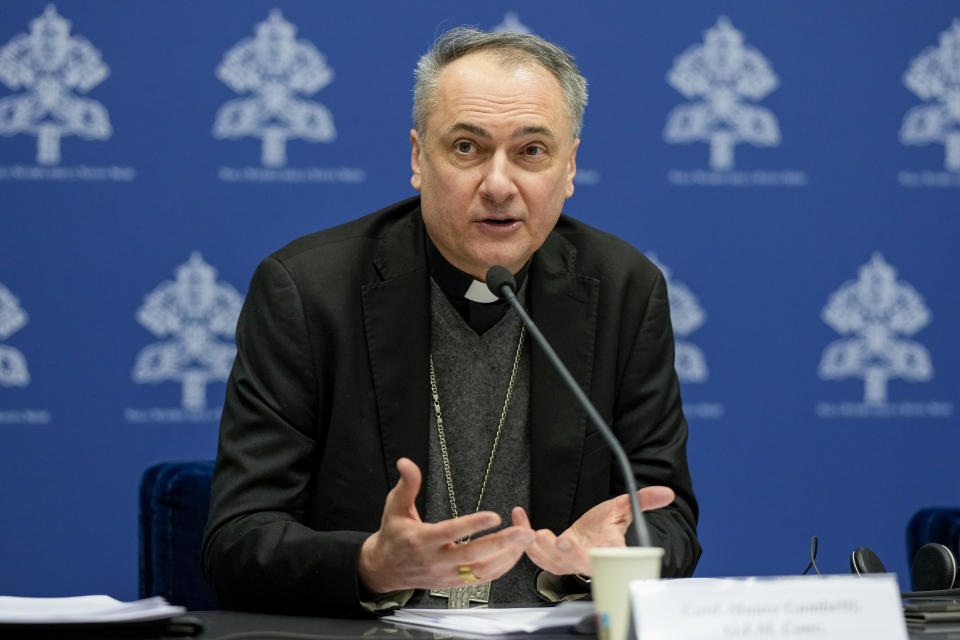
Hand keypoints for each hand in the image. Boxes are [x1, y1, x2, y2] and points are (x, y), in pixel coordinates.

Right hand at [357, 458, 534, 593]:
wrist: (385, 569)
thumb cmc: (394, 535)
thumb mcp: (395, 506)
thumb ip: (407, 484)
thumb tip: (406, 462)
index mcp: (422, 540)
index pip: (451, 532)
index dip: (473, 525)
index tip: (495, 516)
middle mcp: (436, 560)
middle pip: (473, 555)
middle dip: (502, 543)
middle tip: (524, 531)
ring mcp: (447, 574)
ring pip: (482, 570)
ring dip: (507, 556)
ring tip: (525, 539)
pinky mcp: (454, 583)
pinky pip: (482, 579)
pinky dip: (501, 568)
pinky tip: (514, 553)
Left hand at [511, 486, 674, 576]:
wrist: (589, 537)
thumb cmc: (606, 527)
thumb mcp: (623, 510)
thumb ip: (643, 501)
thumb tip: (667, 492)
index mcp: (608, 551)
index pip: (612, 557)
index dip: (609, 555)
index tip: (606, 548)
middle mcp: (586, 559)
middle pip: (578, 564)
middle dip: (569, 555)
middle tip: (562, 543)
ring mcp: (565, 560)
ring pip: (550, 562)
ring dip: (539, 548)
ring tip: (532, 531)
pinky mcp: (547, 555)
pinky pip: (532, 550)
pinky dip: (524, 531)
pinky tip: (519, 515)